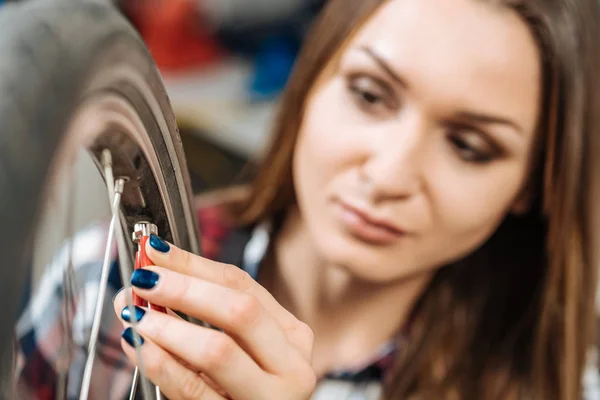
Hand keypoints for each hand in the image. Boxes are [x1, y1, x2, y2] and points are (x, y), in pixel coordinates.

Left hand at [113, 235, 315, 399]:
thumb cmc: (247, 388)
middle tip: (145, 280)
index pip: (243, 285)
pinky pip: (192, 390)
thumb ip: (209, 312)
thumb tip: (156, 272)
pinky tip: (140, 347)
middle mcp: (289, 364)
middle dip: (185, 289)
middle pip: (240, 311)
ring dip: (168, 327)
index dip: (196, 264)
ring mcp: (267, 397)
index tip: (157, 252)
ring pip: (217, 350)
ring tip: (136, 314)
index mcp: (291, 336)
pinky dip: (160, 364)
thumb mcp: (242, 347)